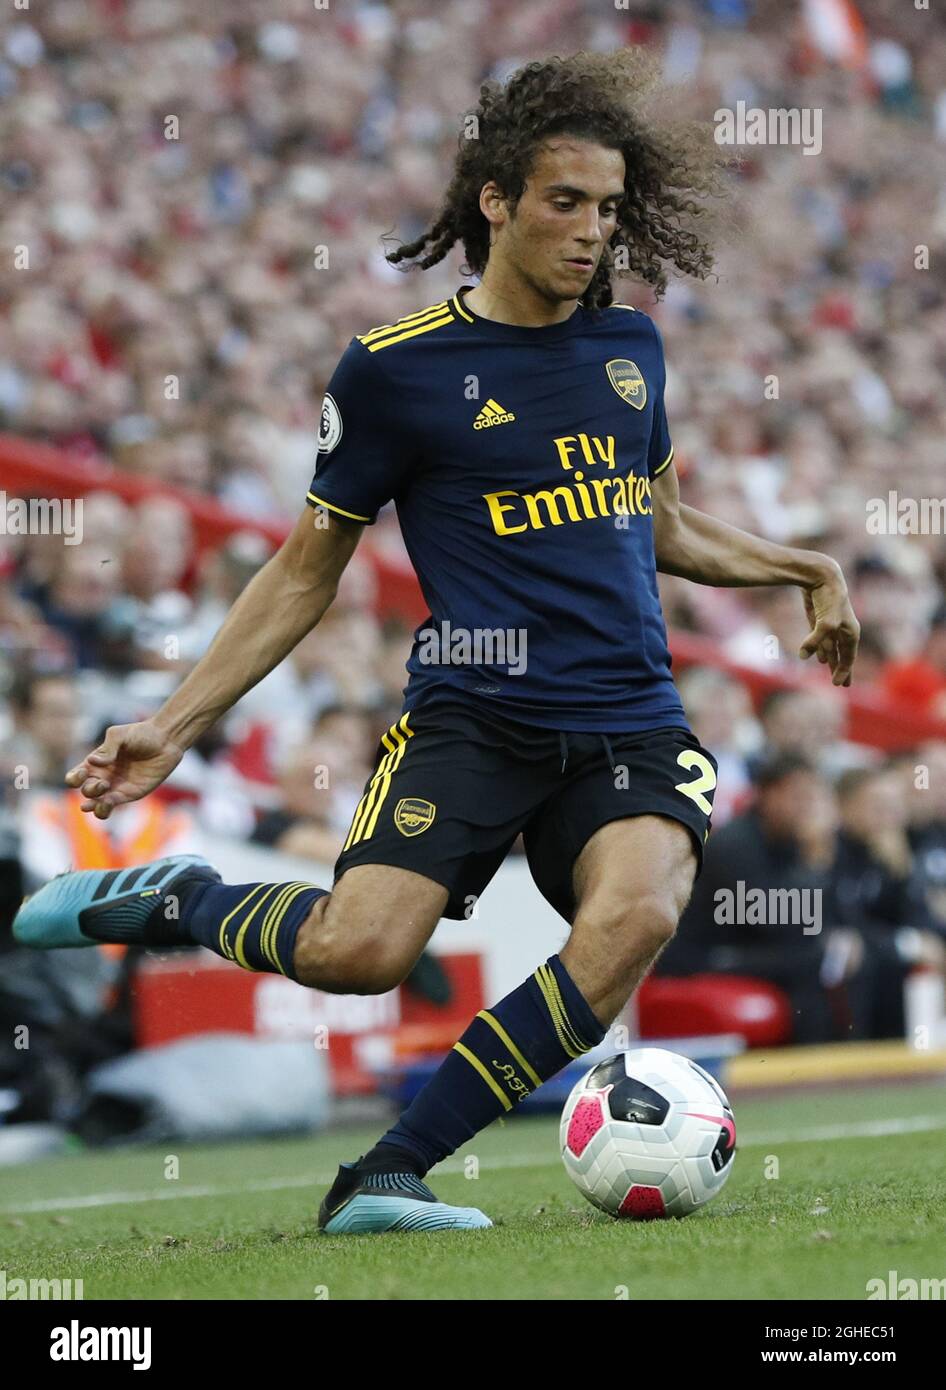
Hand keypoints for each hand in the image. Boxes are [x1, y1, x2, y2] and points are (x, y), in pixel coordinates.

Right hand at [65, 721, 186, 819]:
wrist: (166, 741)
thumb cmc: (142, 734)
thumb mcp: (120, 735)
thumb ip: (107, 748)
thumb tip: (93, 761)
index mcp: (96, 762)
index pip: (76, 776)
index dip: (74, 779)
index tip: (83, 773)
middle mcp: (104, 776)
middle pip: (86, 791)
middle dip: (90, 790)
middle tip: (103, 783)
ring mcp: (116, 787)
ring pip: (97, 804)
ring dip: (94, 806)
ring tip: (99, 802)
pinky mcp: (130, 794)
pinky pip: (113, 805)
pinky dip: (106, 807)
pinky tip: (108, 803)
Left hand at [799, 565, 859, 686]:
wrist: (822, 576)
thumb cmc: (830, 600)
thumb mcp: (826, 623)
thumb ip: (816, 641)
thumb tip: (804, 656)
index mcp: (851, 632)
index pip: (849, 657)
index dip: (844, 671)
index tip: (838, 684)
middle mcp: (843, 629)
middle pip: (843, 654)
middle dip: (842, 669)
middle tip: (841, 685)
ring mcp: (831, 624)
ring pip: (832, 647)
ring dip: (831, 660)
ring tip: (831, 672)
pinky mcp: (819, 619)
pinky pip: (821, 639)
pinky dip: (821, 648)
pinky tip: (820, 658)